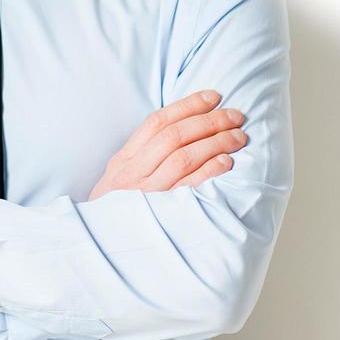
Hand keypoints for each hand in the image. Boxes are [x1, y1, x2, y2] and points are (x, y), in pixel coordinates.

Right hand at [87, 90, 246, 200]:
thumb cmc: (117, 207)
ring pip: (183, 157)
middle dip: (209, 121)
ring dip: (215, 143)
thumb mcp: (120, 175)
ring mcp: (148, 193)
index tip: (213, 97)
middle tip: (236, 116)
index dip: (187, 106)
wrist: (101, 243)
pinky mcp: (162, 213)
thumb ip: (143, 154)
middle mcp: (134, 172)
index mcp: (125, 158)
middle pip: (175, 136)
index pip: (158, 121)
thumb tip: (181, 128)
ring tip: (238, 137)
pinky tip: (227, 163)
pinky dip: (209, 172)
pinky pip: (189, 188)